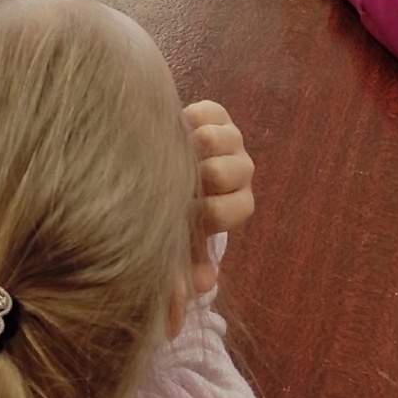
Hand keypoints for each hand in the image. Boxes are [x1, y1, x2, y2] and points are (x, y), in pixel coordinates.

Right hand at [183, 100, 254, 292]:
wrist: (156, 167)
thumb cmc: (169, 213)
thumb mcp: (174, 243)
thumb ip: (182, 271)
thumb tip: (204, 285)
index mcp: (236, 205)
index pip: (227, 210)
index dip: (204, 212)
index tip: (181, 211)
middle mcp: (240, 171)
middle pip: (225, 172)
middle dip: (200, 176)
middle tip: (177, 179)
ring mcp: (230, 140)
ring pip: (217, 139)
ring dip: (196, 147)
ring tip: (175, 154)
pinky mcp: (214, 114)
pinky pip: (206, 113)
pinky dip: (190, 120)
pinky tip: (175, 132)